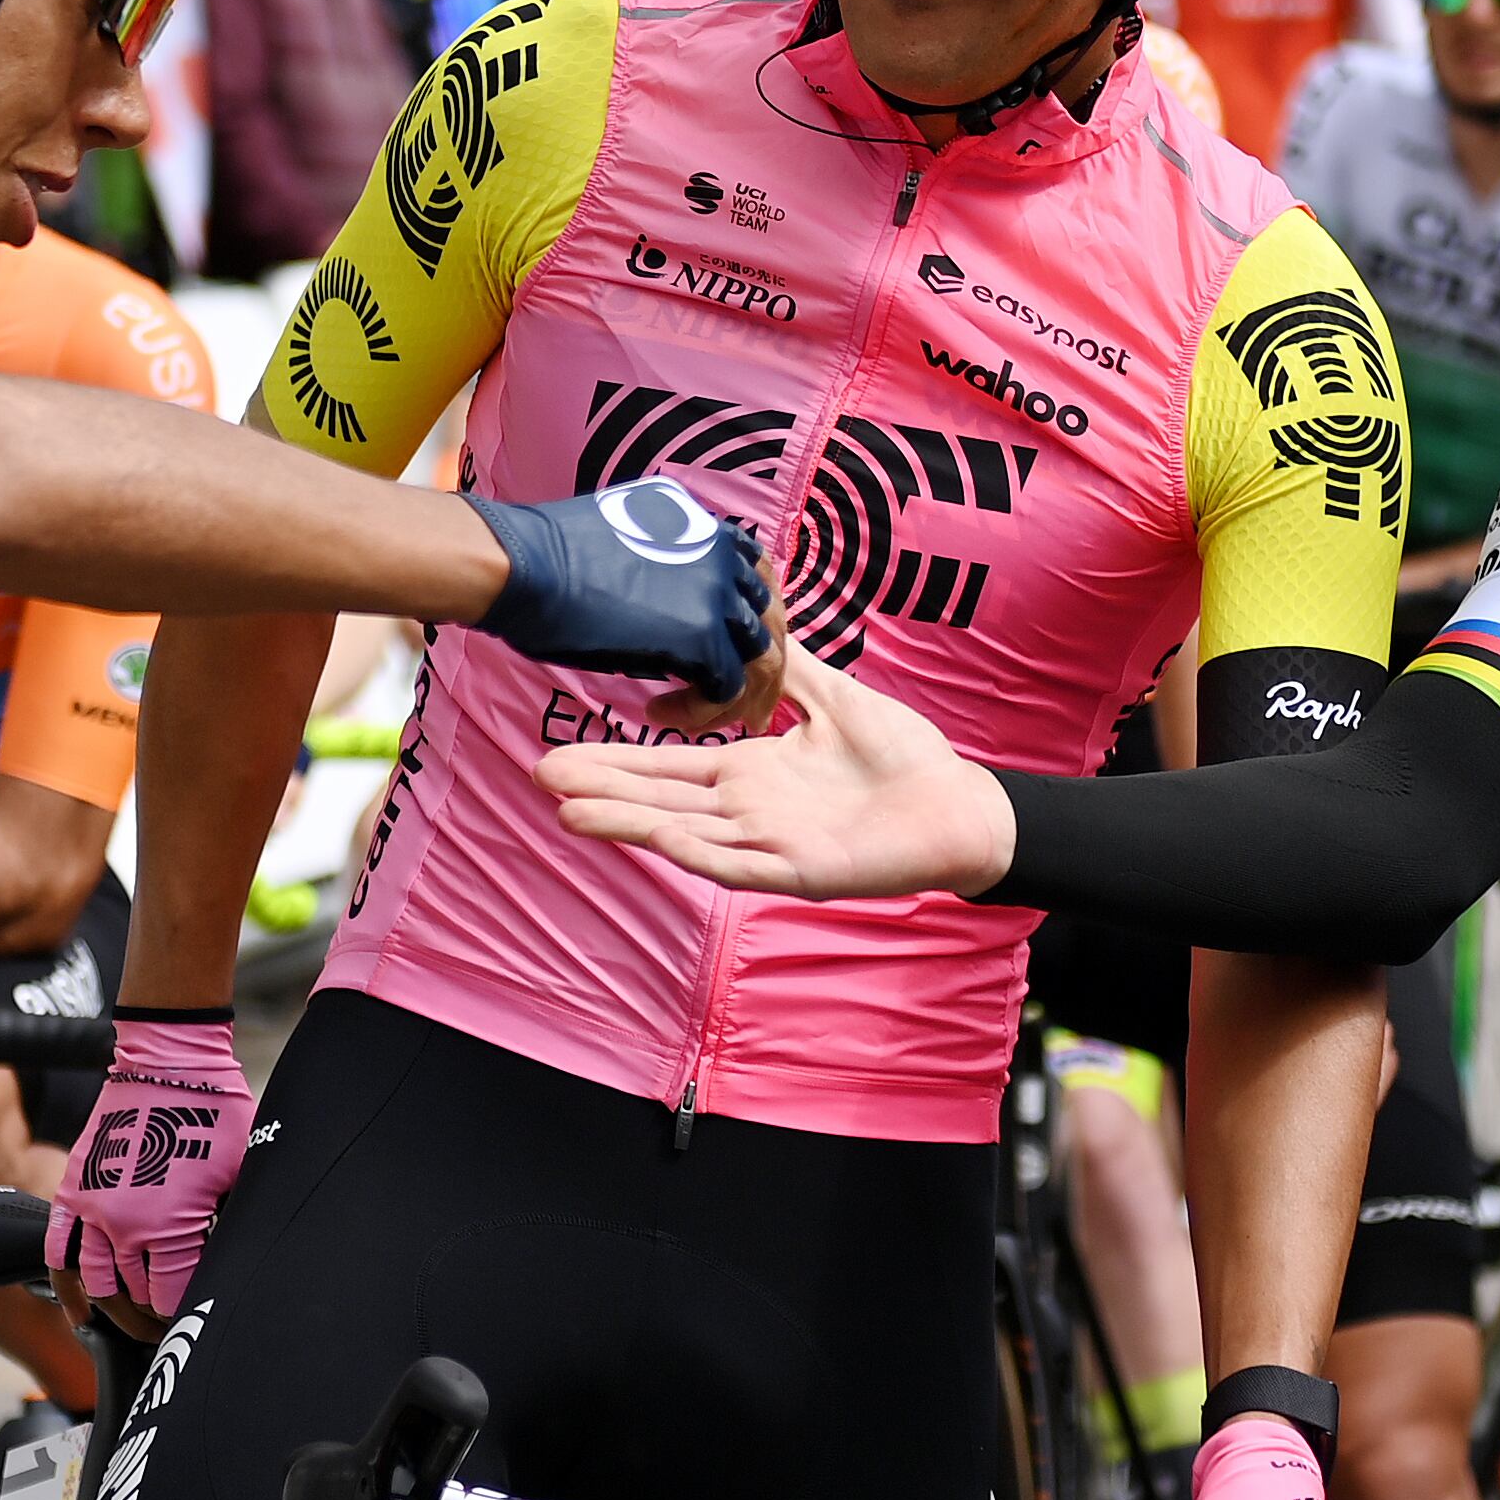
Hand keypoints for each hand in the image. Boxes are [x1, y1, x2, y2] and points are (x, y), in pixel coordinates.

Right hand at [52, 1014, 253, 1314]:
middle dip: (153, 1319)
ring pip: (97, 1284)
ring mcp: (93, 1210)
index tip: (196, 1319)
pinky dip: (66, 1288)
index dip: (184, 1314)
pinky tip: (80, 1314)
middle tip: (171, 1328)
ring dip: (116, 1312)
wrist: (168, 1064)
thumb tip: (231, 1267)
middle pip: (135, 1297)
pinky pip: (59, 1252)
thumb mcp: (239, 1179)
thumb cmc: (213, 1116)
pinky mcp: (73, 1192)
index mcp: (167, 1227)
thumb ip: (228, 1230)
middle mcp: (123, 1225)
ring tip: (135, 1325)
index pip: (170, 1297)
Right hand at [466, 482, 782, 723]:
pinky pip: (726, 689)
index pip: (757, 579)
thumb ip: (664, 556)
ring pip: (758, 660)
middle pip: (769, 621)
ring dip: (730, 697)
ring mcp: (717, 594)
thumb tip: (668, 591)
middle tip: (740, 706)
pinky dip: (702, 712)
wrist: (523, 566)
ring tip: (693, 719)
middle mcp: (724, 554)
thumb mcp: (626, 534)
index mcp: (707, 525)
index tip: (729, 652)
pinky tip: (660, 714)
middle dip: (757, 668)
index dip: (747, 621)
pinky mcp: (701, 638)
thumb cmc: (550, 556)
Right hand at [541, 645, 1015, 901]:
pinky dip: (693, 849)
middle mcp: (751, 810)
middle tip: (540, 776)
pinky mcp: (798, 871)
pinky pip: (736, 862)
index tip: (565, 752)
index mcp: (755, 772)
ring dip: (628, 824)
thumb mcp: (835, 698)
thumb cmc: (904, 757)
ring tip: (570, 811)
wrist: (959, 803)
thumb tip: (747, 628)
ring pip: (683, 833)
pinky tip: (655, 836)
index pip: (671, 768)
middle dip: (602, 789)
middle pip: (661, 800)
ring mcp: (769, 844)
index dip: (619, 762)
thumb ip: (787, 668)